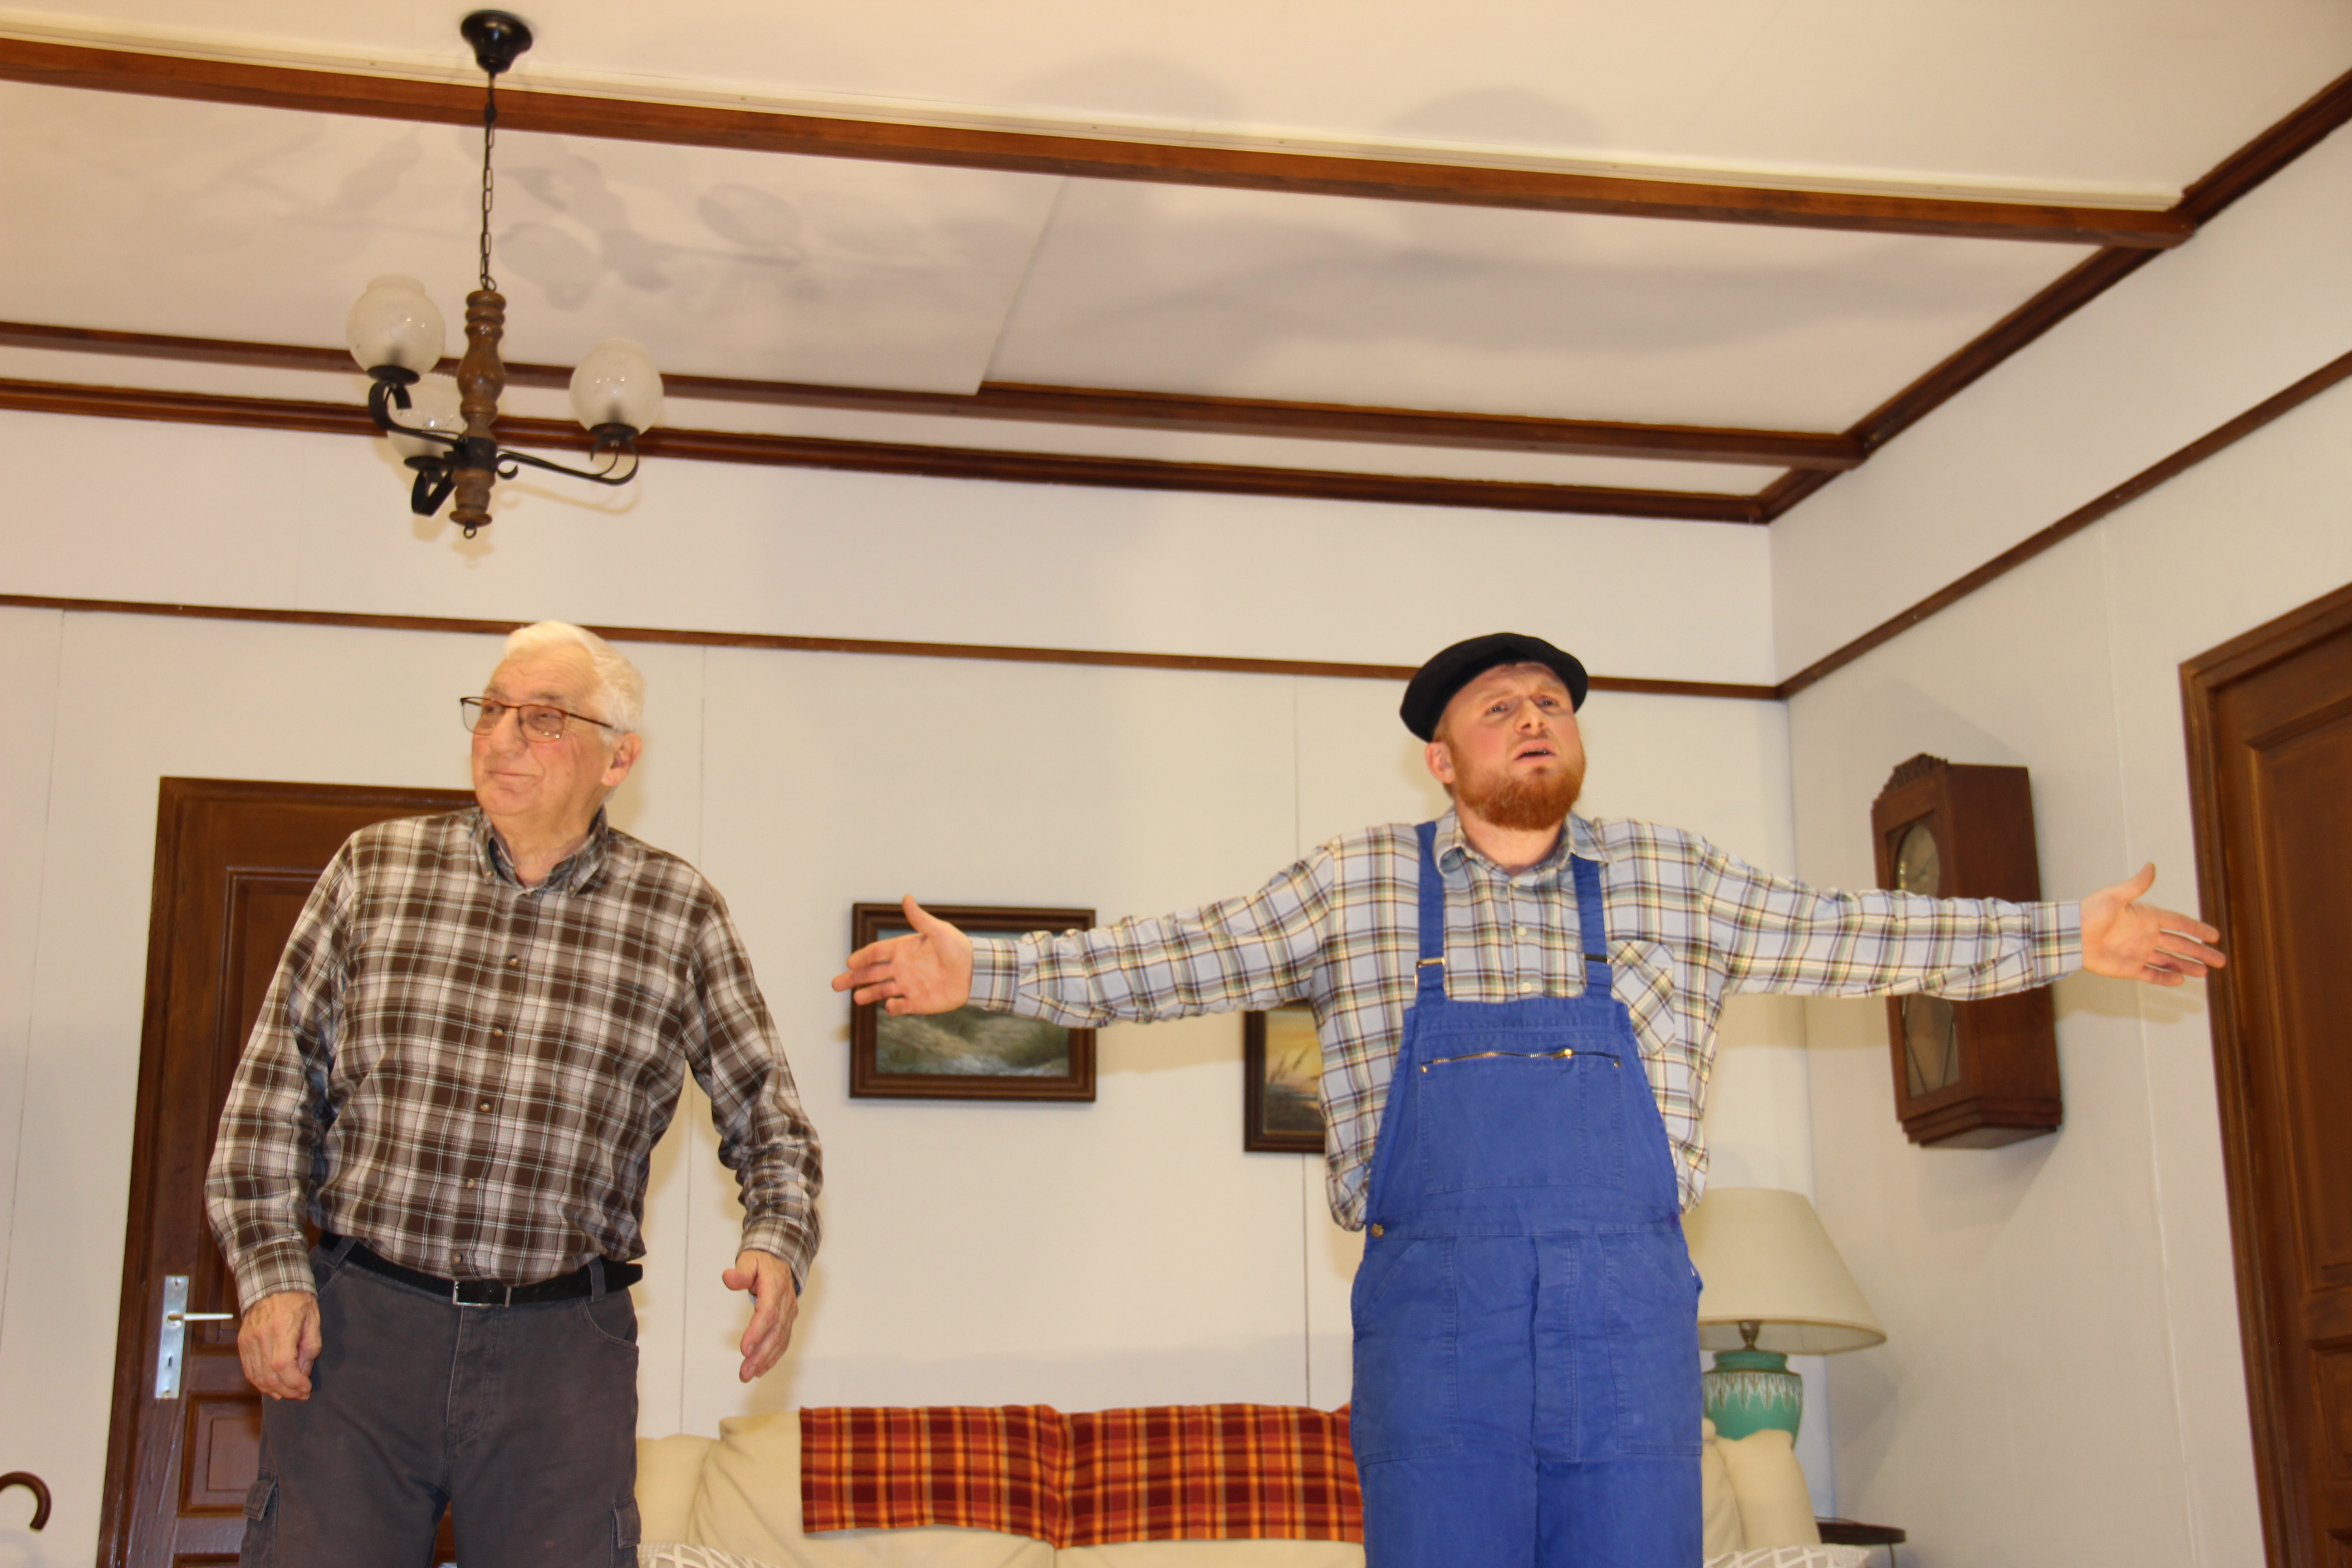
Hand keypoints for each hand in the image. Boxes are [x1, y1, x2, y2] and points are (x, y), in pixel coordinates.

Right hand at [238, 1290, 320, 1400]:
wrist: (272, 1285)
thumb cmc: (297, 1300)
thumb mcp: (313, 1319)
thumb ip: (310, 1347)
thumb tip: (303, 1372)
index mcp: (281, 1328)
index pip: (283, 1366)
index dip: (294, 1382)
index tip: (306, 1389)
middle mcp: (261, 1336)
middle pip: (269, 1375)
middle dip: (287, 1390)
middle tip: (301, 1394)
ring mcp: (248, 1341)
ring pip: (257, 1376)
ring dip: (274, 1390)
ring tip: (289, 1394)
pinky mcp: (242, 1343)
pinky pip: (249, 1370)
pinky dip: (260, 1383)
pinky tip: (272, 1388)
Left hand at [723, 1248, 798, 1382]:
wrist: (781, 1261)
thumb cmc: (762, 1263)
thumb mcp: (749, 1260)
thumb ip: (740, 1272)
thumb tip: (728, 1278)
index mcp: (775, 1288)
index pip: (768, 1313)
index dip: (757, 1332)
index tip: (745, 1349)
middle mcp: (785, 1303)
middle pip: (776, 1332)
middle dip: (761, 1354)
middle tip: (745, 1371)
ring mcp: (789, 1313)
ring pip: (780, 1340)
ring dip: (765, 1360)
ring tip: (749, 1374)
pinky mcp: (787, 1321)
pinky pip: (783, 1341)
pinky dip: (773, 1357)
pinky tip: (761, 1369)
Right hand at [831, 896, 973, 1014]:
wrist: (975, 972)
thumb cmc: (958, 948)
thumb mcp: (938, 931)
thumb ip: (920, 918)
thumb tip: (906, 897)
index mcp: (904, 950)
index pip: (877, 953)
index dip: (862, 957)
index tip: (850, 962)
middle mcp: (902, 968)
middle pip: (872, 974)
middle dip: (854, 978)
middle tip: (836, 984)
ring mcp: (908, 986)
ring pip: (881, 991)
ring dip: (868, 994)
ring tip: (856, 998)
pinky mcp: (918, 1002)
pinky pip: (900, 1006)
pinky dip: (893, 1007)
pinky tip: (890, 1005)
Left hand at [2080, 864, 2225, 985]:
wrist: (2070, 935)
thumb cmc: (2090, 912)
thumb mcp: (2115, 897)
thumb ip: (2136, 885)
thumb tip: (2151, 865)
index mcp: (2147, 917)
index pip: (2179, 923)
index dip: (2197, 929)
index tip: (2215, 936)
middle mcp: (2146, 936)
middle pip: (2180, 945)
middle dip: (2201, 952)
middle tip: (2221, 960)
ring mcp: (2138, 953)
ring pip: (2170, 961)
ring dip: (2187, 966)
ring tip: (2206, 972)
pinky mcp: (2128, 968)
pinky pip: (2151, 974)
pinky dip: (2165, 978)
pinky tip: (2181, 980)